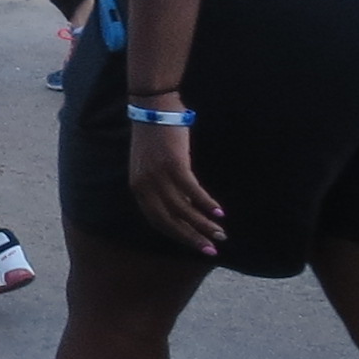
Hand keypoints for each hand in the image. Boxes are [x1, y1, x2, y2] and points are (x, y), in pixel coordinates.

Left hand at [127, 120, 226, 257]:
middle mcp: (145, 186)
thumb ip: (162, 187)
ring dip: (203, 225)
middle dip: (192, 238)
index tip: (195, 246)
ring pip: (183, 210)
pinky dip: (206, 204)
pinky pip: (192, 191)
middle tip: (212, 250)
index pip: (157, 221)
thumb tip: (184, 207)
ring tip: (220, 235)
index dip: (178, 235)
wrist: (154, 108)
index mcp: (138, 188)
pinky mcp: (174, 164)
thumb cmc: (156, 137)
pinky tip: (219, 213)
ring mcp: (159, 176)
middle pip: (169, 221)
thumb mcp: (151, 166)